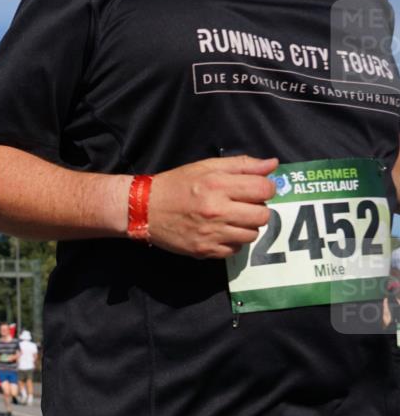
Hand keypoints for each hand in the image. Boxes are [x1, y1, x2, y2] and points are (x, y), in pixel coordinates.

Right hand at [146, 155, 276, 258]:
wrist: (144, 209)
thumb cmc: (176, 184)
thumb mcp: (206, 166)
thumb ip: (241, 165)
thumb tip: (272, 165)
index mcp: (218, 185)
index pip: (264, 190)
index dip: (264, 189)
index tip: (254, 190)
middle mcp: (217, 210)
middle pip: (262, 216)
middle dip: (257, 210)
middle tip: (242, 206)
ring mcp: (211, 233)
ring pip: (251, 235)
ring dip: (245, 227)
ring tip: (230, 220)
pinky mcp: (204, 250)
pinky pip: (235, 250)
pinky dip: (232, 242)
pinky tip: (219, 232)